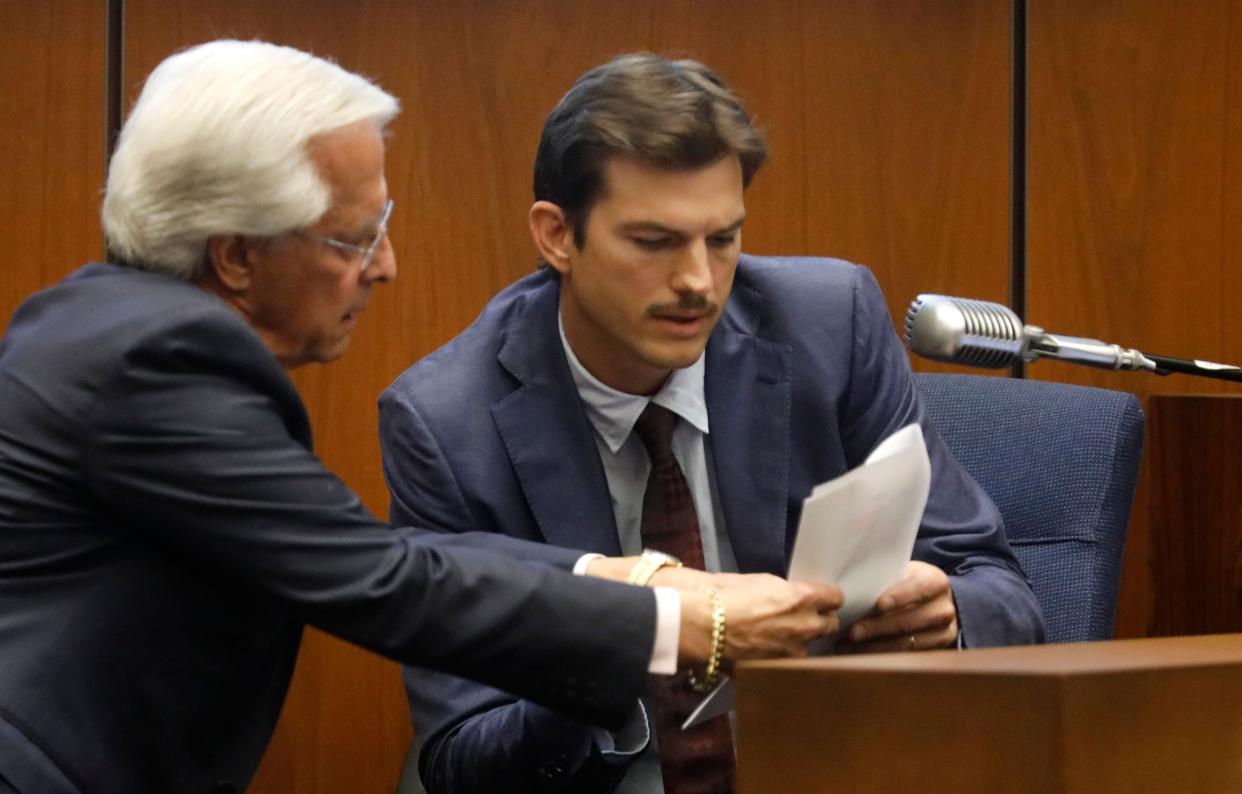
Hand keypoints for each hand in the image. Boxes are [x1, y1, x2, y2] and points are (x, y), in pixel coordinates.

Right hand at [677, 573, 842, 671]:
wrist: (699, 624)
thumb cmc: (723, 596)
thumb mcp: (760, 581)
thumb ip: (784, 592)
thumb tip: (789, 597)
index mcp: (803, 598)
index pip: (836, 597)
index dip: (826, 598)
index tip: (819, 599)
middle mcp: (806, 627)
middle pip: (830, 625)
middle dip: (818, 621)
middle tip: (798, 618)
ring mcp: (793, 654)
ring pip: (808, 648)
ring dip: (797, 643)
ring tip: (773, 638)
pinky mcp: (777, 672)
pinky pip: (786, 665)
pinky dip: (777, 661)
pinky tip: (760, 652)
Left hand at [838, 561, 957, 652]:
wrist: (934, 602)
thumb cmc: (907, 584)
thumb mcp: (903, 574)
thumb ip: (886, 578)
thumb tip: (852, 587)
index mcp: (936, 581)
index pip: (919, 588)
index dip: (900, 596)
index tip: (879, 604)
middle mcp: (944, 608)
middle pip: (910, 621)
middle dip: (878, 627)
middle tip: (852, 632)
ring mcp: (944, 632)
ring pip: (907, 643)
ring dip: (875, 645)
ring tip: (849, 645)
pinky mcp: (937, 651)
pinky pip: (906, 657)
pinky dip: (882, 655)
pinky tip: (860, 653)